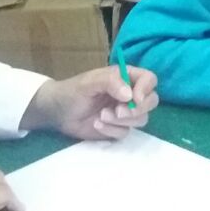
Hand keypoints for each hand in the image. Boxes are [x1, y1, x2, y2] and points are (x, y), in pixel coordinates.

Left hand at [21, 65, 159, 139]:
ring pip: (141, 119)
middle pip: (152, 101)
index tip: (135, 99)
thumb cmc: (72, 91)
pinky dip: (112, 130)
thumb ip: (110, 83)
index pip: (149, 79)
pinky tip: (96, 124)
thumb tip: (130, 95)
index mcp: (124, 77)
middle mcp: (128, 94)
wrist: (57, 113)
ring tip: (101, 116)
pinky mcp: (117, 128)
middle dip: (138, 109)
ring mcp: (124, 112)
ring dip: (122, 121)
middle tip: (120, 112)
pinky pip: (126, 133)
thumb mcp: (89, 83)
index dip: (146, 89)